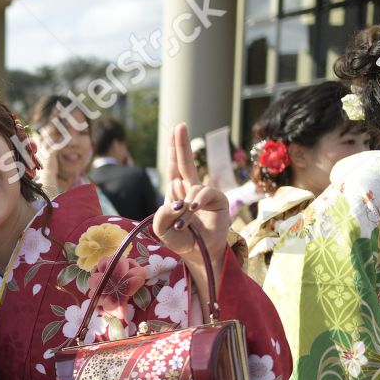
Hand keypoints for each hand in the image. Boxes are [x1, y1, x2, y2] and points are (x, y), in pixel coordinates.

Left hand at [153, 124, 230, 309]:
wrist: (199, 253)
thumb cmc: (182, 240)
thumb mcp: (162, 230)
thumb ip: (161, 216)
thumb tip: (175, 200)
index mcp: (176, 194)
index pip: (174, 168)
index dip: (175, 150)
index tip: (177, 129)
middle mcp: (190, 190)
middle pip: (184, 163)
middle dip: (181, 144)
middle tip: (179, 125)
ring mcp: (204, 194)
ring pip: (188, 187)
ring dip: (183, 207)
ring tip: (183, 223)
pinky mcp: (218, 199)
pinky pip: (203, 193)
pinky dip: (195, 201)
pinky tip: (193, 209)